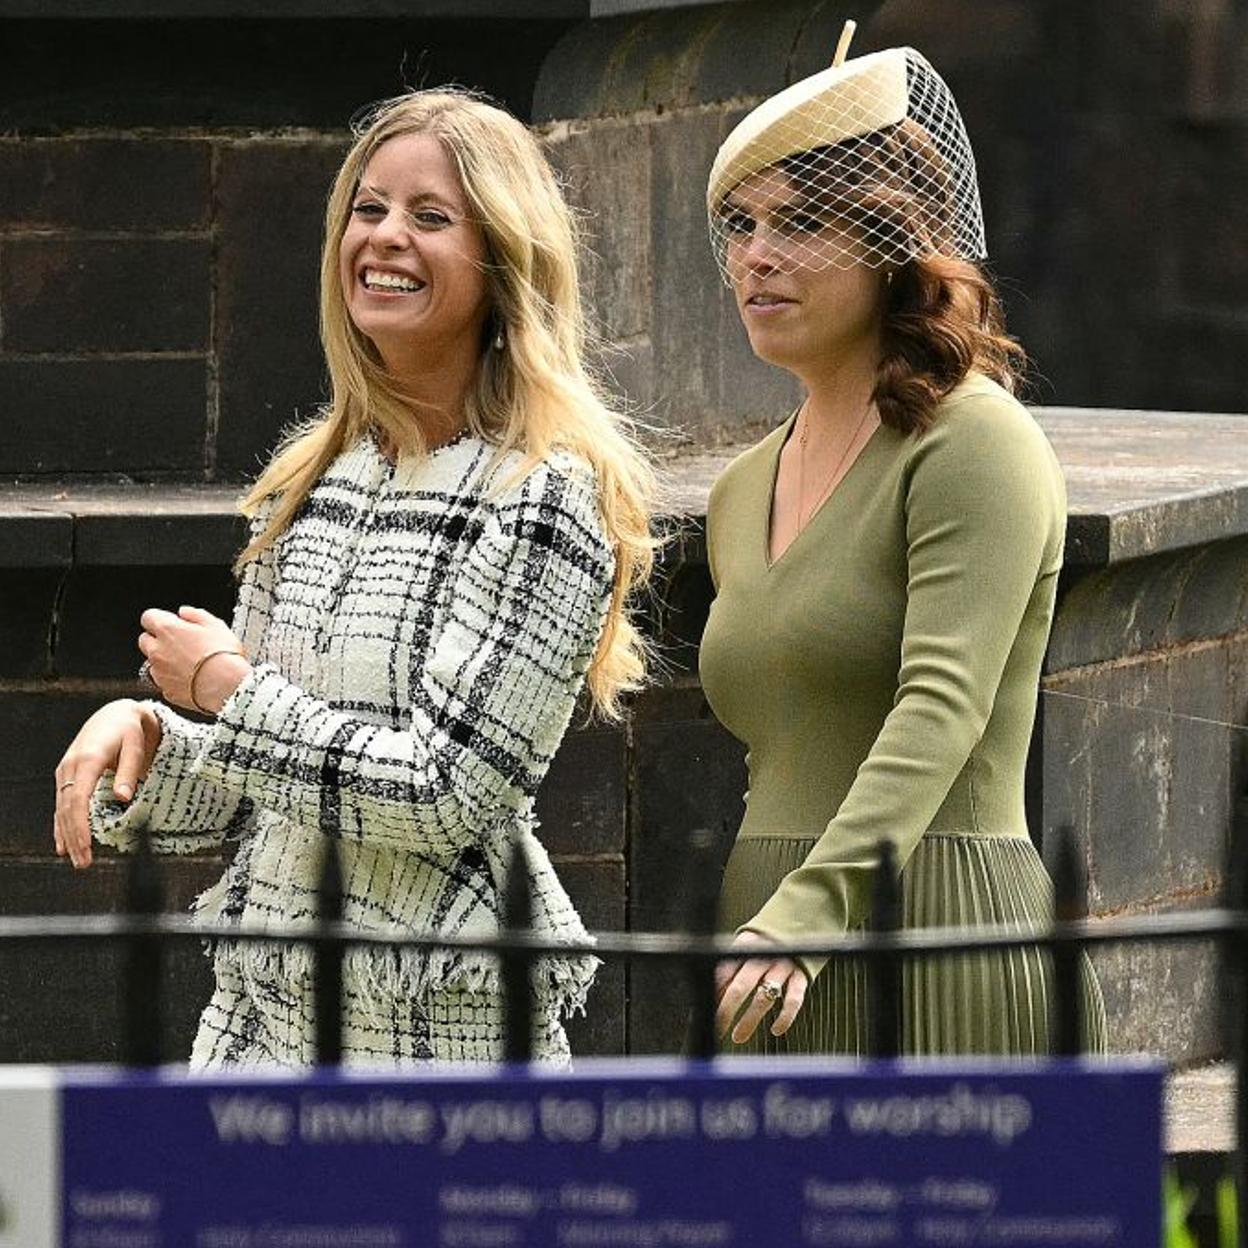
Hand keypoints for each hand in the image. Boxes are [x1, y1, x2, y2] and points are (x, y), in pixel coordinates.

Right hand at [54, 699, 161, 868]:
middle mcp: (71, 767)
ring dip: (67, 836)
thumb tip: (123, 797)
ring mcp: (66, 771)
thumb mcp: (135, 746)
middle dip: (74, 838)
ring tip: (77, 859)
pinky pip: (62, 804)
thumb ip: (128, 771)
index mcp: (87, 760)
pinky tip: (63, 843)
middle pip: (67, 809)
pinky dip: (62, 825)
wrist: (115, 714)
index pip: (78, 800)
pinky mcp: (67, 776)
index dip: (80, 826)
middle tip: (84, 863)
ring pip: (62, 809)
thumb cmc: (129, 729)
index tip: (86, 847)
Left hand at [138, 605, 250, 713]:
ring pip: (154, 663)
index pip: (148, 617)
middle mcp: (157, 650)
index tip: (172, 622)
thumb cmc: (223, 654)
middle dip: (158, 640)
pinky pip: (164, 682)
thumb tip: (184, 612)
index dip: (160, 619)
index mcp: (167, 629)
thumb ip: (195, 614)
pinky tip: (192, 680)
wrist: (227, 686)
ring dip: (165, 661)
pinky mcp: (166, 691)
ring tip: (190, 665)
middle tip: (180, 643)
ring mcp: (159, 673)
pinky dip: (173, 680)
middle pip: (145, 640)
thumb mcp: (216, 624)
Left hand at [715, 930, 807, 1044]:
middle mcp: (763, 956)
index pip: (724, 973)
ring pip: (764, 997)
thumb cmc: (766, 942)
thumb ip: (730, 969)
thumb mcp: (745, 947)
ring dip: (749, 1020)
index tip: (706, 1013)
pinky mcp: (801, 976)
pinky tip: (776, 1030)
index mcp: (745, 947)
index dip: (713, 994)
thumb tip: (712, 997)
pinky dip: (786, 1017)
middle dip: (726, 1010)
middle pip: (740, 986)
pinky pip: (794, 999)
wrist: (802, 922)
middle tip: (718, 1029)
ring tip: (737, 1037)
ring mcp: (782, 966)